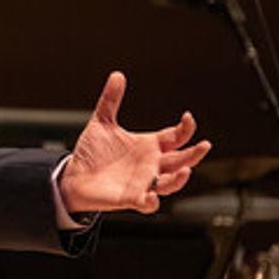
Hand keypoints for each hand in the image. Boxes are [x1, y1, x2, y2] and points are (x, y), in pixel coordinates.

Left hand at [60, 71, 210, 214]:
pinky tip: (151, 195)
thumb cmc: (92, 153)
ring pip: (169, 184)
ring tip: (186, 170)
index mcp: (149, 146)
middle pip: (181, 160)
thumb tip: (117, 75)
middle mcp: (151, 165)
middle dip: (194, 154)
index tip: (187, 117)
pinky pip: (146, 203)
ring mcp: (143, 182)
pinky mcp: (130, 198)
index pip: (175, 137)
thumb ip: (110, 100)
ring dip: (179, 179)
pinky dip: (151, 201)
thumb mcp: (101, 123)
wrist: (74, 177)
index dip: (185, 129)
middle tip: (204, 145)